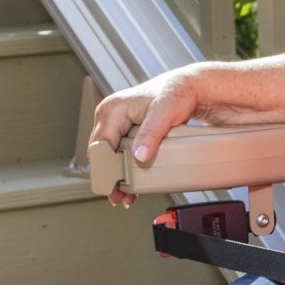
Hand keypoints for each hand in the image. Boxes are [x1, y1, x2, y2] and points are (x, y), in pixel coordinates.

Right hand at [86, 66, 211, 206]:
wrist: (184, 88)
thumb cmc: (174, 94)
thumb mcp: (164, 113)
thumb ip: (150, 134)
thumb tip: (139, 155)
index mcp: (112, 109)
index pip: (99, 145)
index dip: (105, 168)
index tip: (112, 186)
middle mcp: (109, 115)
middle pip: (101, 153)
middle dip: (109, 176)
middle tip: (117, 196)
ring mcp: (116, 123)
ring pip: (109, 155)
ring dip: (115, 175)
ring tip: (122, 196)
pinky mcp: (124, 129)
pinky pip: (118, 152)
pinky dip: (123, 168)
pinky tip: (129, 184)